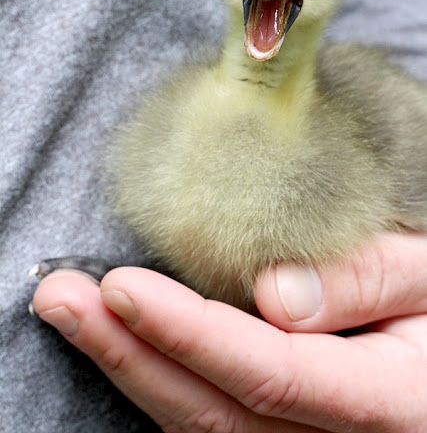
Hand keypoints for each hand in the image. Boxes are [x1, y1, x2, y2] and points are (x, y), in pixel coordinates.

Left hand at [32, 233, 426, 431]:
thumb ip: (367, 280)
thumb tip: (276, 295)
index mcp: (390, 404)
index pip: (273, 374)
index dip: (192, 334)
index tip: (122, 289)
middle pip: (216, 415)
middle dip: (130, 356)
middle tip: (63, 298)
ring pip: (203, 429)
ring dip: (130, 371)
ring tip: (74, 316)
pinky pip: (211, 424)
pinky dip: (159, 385)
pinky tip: (125, 348)